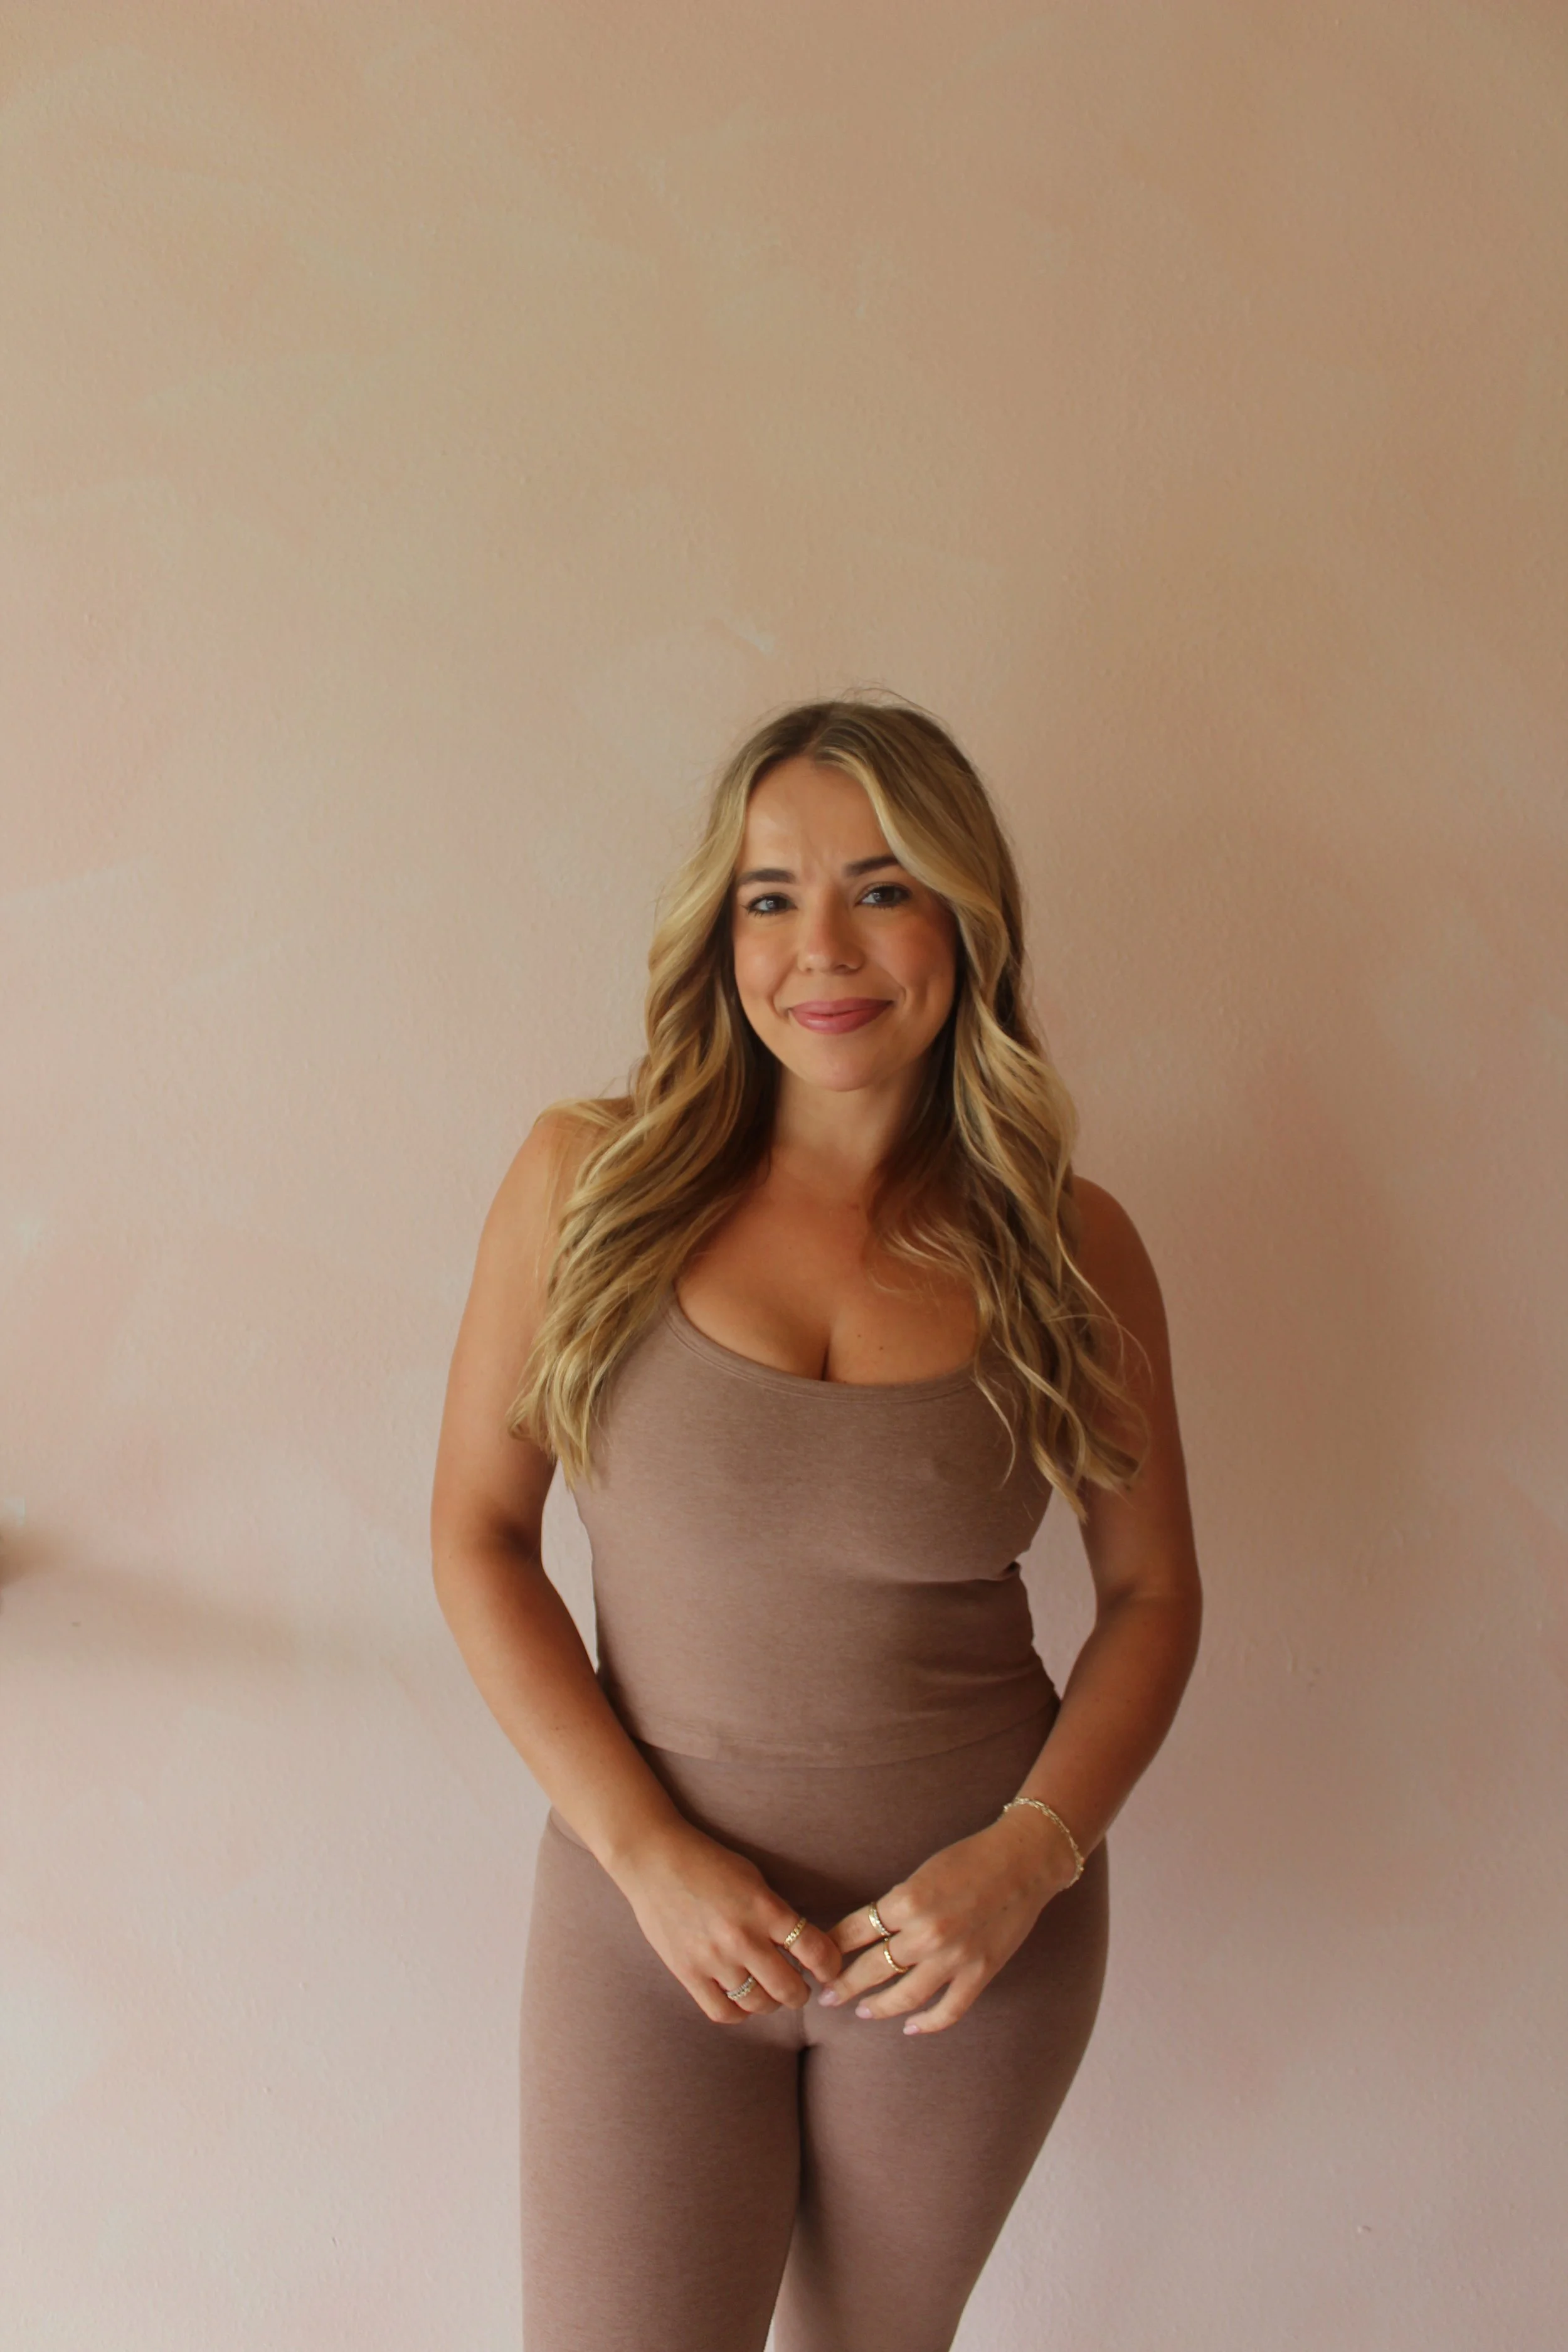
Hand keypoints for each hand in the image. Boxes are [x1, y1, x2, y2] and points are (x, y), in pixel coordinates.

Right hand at [617, 1819, 843, 2024]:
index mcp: (765, 1908)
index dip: (830, 1966)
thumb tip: (802, 1948)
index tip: (828, 1969)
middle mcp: (743, 1937)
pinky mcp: (687, 1972)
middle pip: (790, 1989)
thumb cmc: (708, 1863)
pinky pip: (723, 2012)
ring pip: (758, 2004)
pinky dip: (739, 2012)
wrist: (654, 1859)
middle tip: (798, 1986)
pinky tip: (742, 2000)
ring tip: (768, 1991)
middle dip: (800, 1992)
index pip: (816, 1951)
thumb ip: (777, 1914)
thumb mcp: (753, 1879)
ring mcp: (714, 1958)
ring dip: (770, 2002)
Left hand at [819, 1807, 1080, 2035]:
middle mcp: (927, 1934)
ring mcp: (954, 1958)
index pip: (856, 1930)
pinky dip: (927, 2024)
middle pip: (872, 1968)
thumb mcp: (923, 1873)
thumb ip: (898, 1904)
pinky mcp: (980, 1973)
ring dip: (878, 2007)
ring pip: (905, 1996)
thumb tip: (870, 1931)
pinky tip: (910, 2027)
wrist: (1023, 1862)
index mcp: (907, 1901)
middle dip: (844, 1984)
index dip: (834, 1946)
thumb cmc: (970, 1858)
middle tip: (826, 1996)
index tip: (820, 1957)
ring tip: (861, 2011)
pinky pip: (948, 2010)